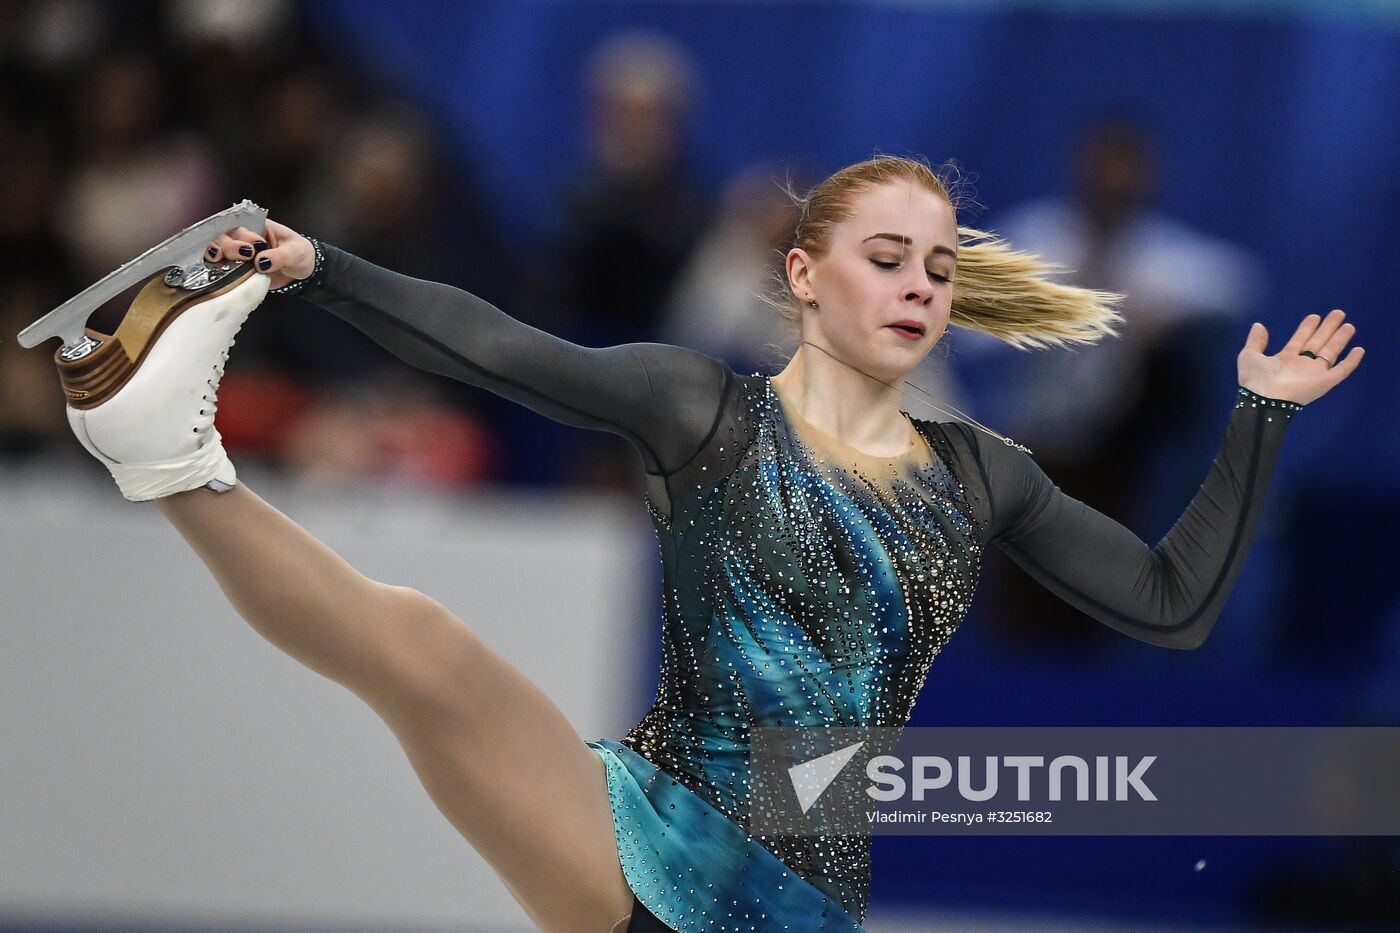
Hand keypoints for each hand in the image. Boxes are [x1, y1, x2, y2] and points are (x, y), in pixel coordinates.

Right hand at [205, 219, 314, 290]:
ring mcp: (239, 256)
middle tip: (245, 257)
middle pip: (223, 238)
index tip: (252, 248)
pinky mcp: (239, 271)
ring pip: (218, 252)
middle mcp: (244, 239)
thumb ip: (279, 256)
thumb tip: (261, 262)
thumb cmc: (300, 254)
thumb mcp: (294, 252)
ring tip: (222, 264)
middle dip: (228, 247)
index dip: (241, 236)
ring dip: (216, 258)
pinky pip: (224, 271)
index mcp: (257, 227)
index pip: (240, 226)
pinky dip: (219, 273)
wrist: (304, 272)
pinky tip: (221, 277)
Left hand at [1237, 310, 1363, 405]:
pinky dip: (1351, 361)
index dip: (1307, 328)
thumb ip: (1255, 341)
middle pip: (1319, 342)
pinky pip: (1341, 371)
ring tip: (1349, 325)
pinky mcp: (1324, 382)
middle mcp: (1302, 364)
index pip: (1300, 339)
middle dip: (1328, 328)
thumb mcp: (1249, 355)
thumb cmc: (1256, 379)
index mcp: (1285, 359)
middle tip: (1338, 313)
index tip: (1315, 316)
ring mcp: (1314, 373)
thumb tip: (1259, 325)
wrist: (1264, 399)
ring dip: (1340, 339)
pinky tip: (1359, 350)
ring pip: (1331, 352)